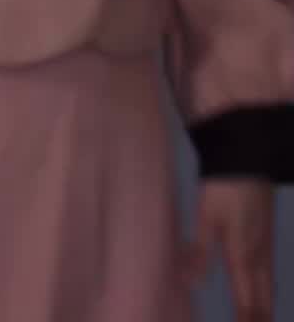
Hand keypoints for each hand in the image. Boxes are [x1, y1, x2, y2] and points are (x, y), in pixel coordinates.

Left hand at [185, 179, 274, 320]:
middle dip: (260, 318)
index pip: (246, 300)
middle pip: (264, 299)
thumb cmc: (223, 187)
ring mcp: (266, 245)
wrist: (247, 155)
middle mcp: (259, 255)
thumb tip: (190, 283)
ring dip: (266, 307)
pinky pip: (271, 272)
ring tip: (262, 320)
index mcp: (242, 255)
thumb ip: (200, 253)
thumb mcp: (206, 217)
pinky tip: (265, 290)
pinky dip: (269, 290)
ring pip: (270, 286)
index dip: (246, 320)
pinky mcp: (267, 234)